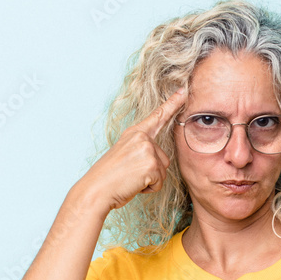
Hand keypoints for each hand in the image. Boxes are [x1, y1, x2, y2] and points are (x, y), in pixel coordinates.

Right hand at [83, 87, 187, 210]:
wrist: (96, 189)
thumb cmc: (109, 177)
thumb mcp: (125, 155)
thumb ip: (141, 149)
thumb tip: (156, 158)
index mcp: (134, 133)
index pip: (157, 116)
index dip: (172, 103)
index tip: (184, 91)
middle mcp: (142, 138)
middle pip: (164, 158)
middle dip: (152, 171)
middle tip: (130, 174)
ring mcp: (147, 150)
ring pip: (163, 171)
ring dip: (150, 180)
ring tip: (132, 179)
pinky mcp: (152, 164)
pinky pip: (159, 182)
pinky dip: (149, 188)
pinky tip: (134, 185)